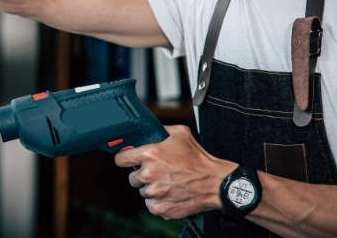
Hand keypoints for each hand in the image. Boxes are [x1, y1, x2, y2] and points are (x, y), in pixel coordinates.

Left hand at [115, 125, 236, 219]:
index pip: (121, 159)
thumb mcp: (181, 134)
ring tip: (167, 182)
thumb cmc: (199, 160)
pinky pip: (150, 205)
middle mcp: (149, 174)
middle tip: (156, 172)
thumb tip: (152, 129)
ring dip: (151, 188)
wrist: (215, 183)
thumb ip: (162, 129)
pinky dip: (158, 201)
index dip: (124, 158)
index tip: (128, 160)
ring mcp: (154, 192)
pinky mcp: (161, 208)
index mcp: (150, 154)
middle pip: (132, 177)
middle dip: (142, 174)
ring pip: (142, 191)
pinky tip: (169, 193)